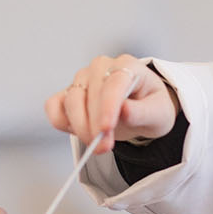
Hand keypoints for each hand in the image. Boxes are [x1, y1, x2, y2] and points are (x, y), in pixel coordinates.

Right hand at [43, 53, 178, 149]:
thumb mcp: (158, 112)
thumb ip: (143, 112)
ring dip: (80, 127)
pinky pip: (54, 106)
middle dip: (94, 125)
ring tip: (97, 145)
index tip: (106, 128)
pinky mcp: (68, 93)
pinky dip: (61, 122)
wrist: (141, 108)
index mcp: (126, 66)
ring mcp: (82, 79)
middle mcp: (100, 68)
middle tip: (104, 147)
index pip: (113, 83)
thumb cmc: (150, 106)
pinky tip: (78, 132)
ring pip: (70, 101)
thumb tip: (124, 110)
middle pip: (89, 94)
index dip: (107, 106)